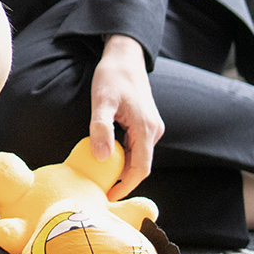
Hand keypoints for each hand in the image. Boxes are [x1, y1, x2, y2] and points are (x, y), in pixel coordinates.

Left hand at [89, 34, 162, 200]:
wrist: (125, 56)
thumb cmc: (112, 76)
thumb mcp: (101, 100)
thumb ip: (101, 128)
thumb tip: (103, 157)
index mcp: (145, 129)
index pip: (140, 169)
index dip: (125, 187)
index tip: (108, 198)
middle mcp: (153, 131)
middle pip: (140, 166)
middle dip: (122, 181)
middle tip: (100, 192)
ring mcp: (151, 127)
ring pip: (138, 157)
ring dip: (122, 169)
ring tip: (101, 180)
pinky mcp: (145, 124)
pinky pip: (136, 147)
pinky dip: (123, 157)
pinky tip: (106, 159)